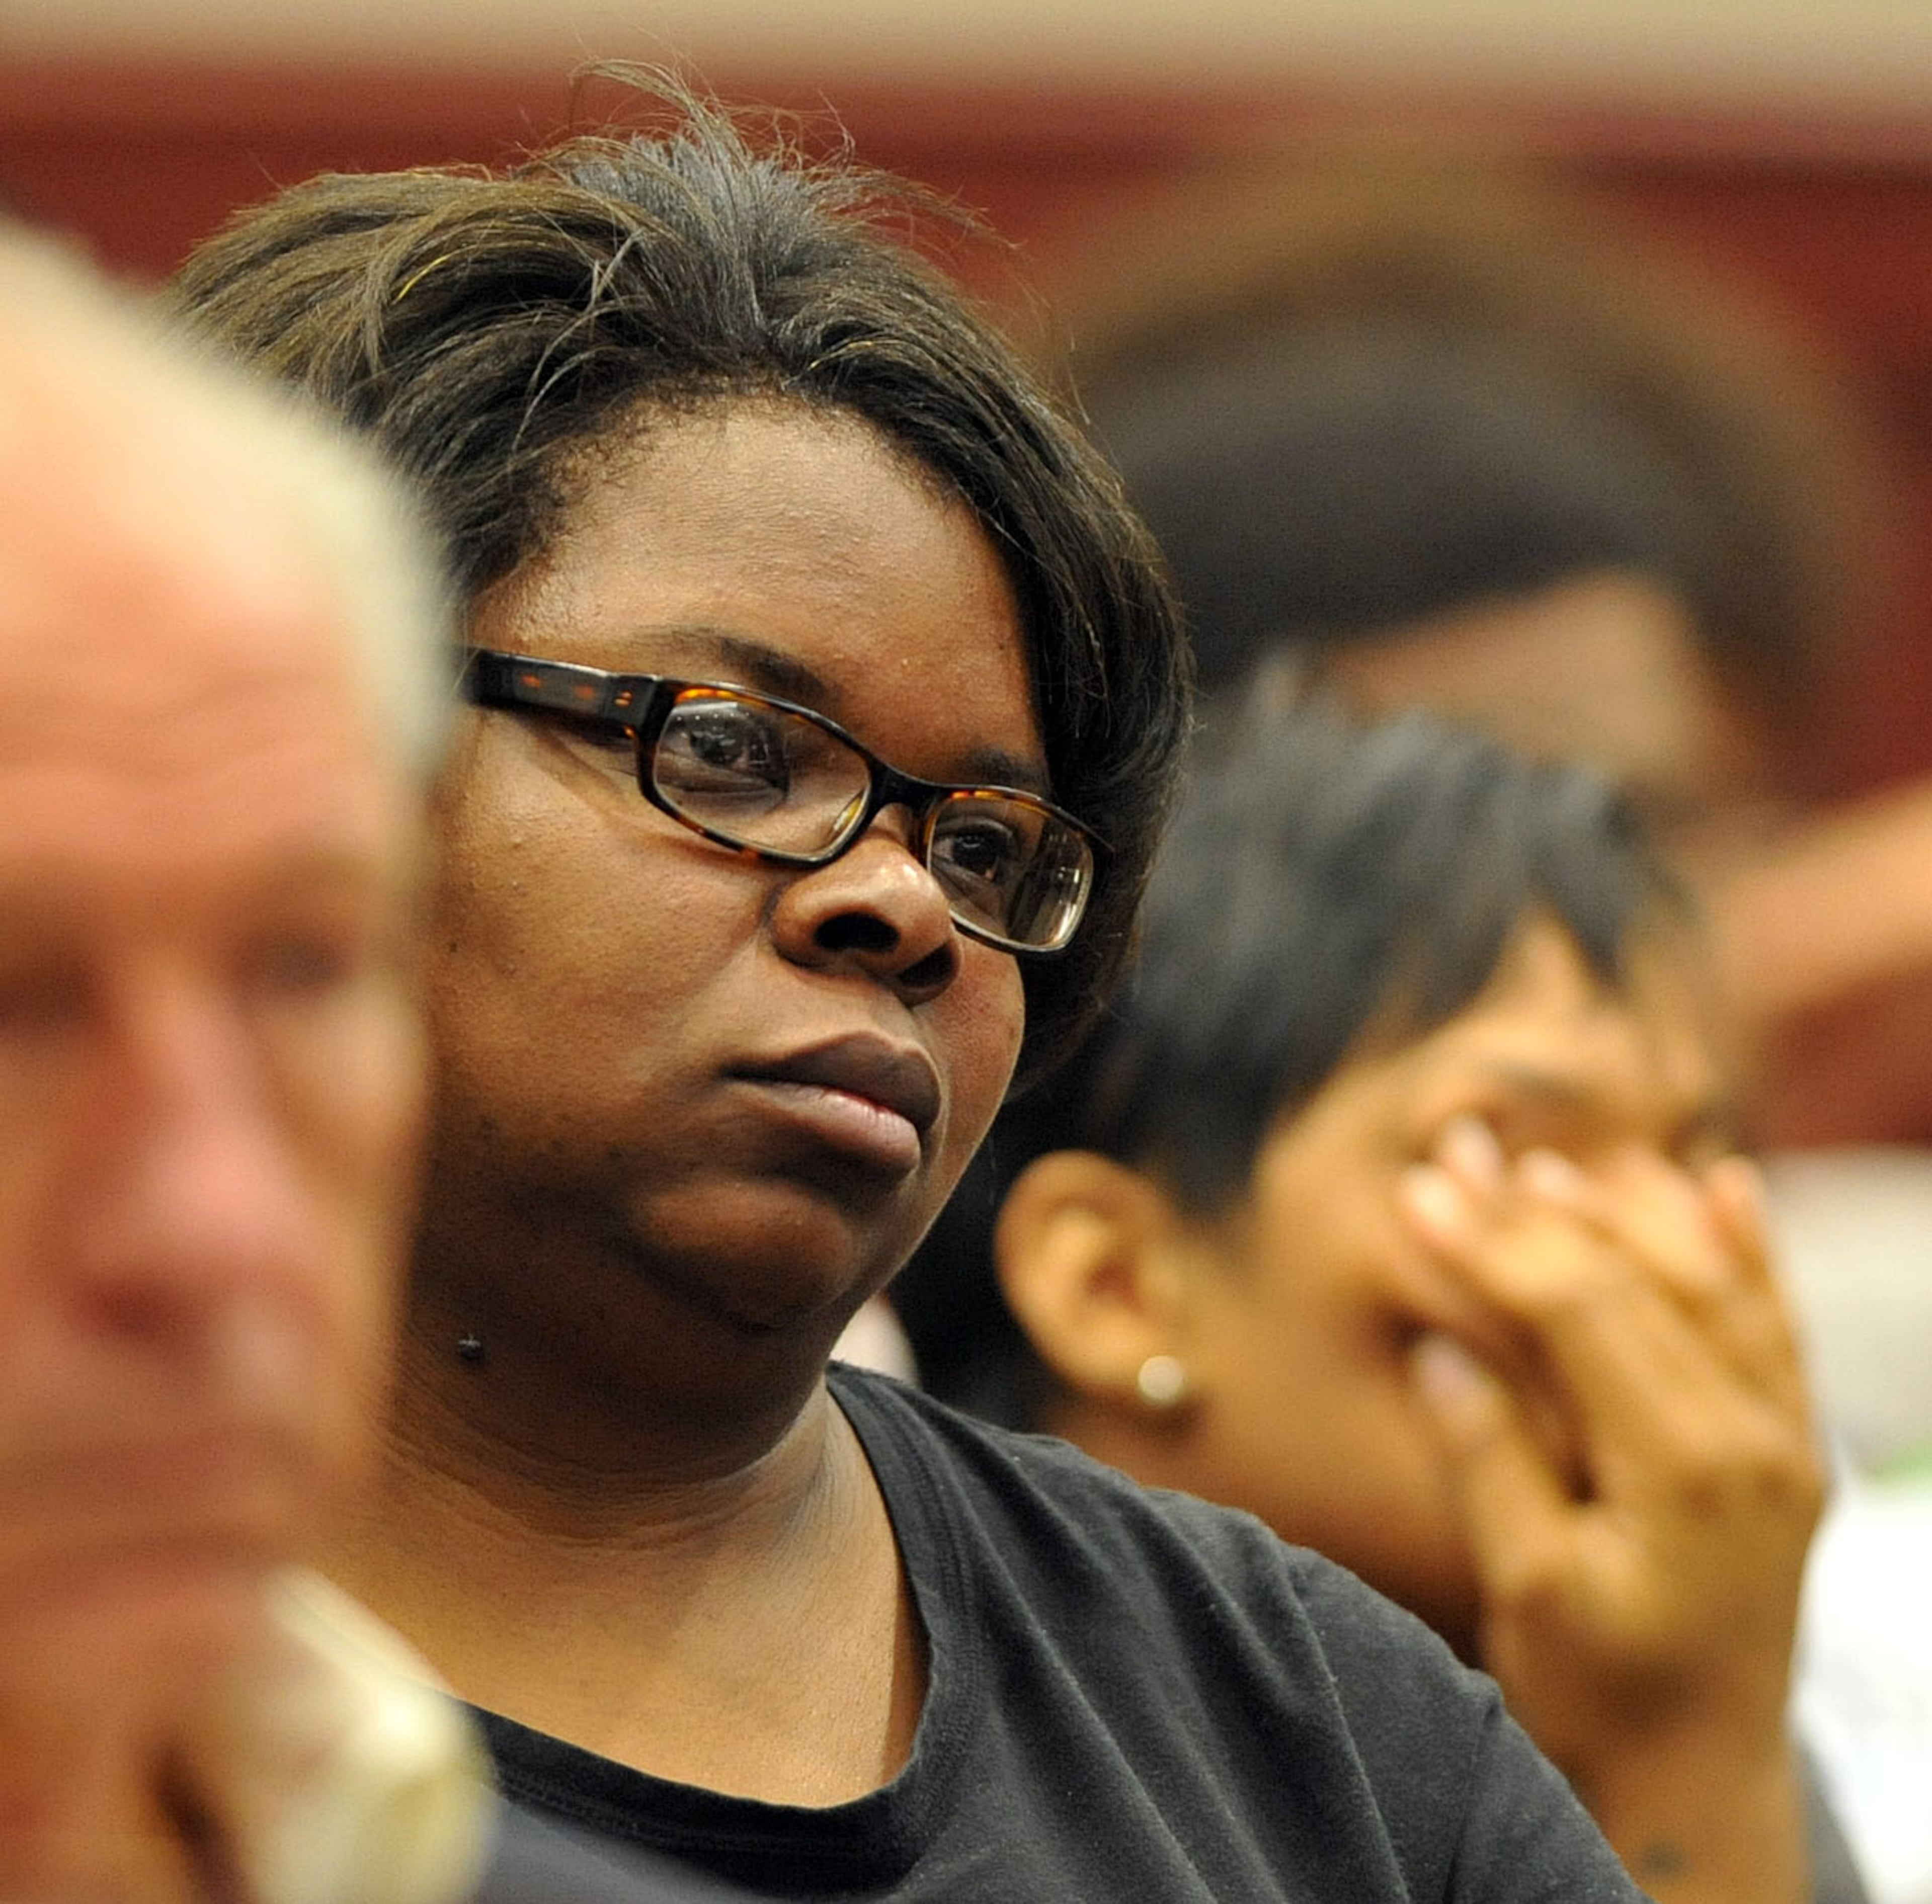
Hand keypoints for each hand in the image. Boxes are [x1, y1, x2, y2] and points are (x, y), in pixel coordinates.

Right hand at [1399, 1119, 1822, 1902]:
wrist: (1701, 1776)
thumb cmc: (1603, 1694)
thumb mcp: (1528, 1591)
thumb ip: (1491, 1460)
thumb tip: (1441, 1347)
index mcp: (1684, 1470)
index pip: (1578, 1310)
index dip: (1490, 1242)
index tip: (1417, 1191)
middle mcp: (1752, 1436)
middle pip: (1635, 1279)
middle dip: (1532, 1209)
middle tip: (1453, 1148)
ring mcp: (1781, 1436)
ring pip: (1709, 1281)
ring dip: (1624, 1207)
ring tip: (1543, 1159)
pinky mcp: (1785, 1445)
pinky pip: (1775, 1321)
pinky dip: (1747, 1247)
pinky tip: (1722, 1182)